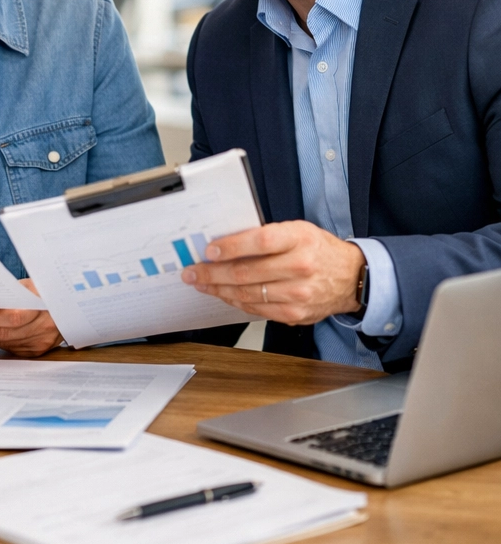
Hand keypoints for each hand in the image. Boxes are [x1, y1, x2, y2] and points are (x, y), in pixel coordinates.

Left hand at [0, 280, 62, 355]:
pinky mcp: (40, 349)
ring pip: (7, 342)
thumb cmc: (47, 291)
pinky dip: (1, 340)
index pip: (12, 317)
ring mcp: (43, 341)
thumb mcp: (30, 285)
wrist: (70, 304)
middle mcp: (46, 327)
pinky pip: (14, 348)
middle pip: (7, 333)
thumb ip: (9, 294)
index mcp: (44, 306)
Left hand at [181, 220, 365, 324]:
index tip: (208, 250)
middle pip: (247, 272)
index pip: (259, 241)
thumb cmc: (318, 250)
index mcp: (299, 239)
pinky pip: (257, 309)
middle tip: (192, 271)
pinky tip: (223, 295)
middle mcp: (300, 266)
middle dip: (212, 273)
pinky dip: (236, 302)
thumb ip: (265, 236)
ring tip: (201, 283)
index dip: (230, 247)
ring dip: (218, 289)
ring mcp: (299, 293)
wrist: (352, 277)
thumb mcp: (297, 231)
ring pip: (248, 294)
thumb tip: (224, 244)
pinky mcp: (296, 313)